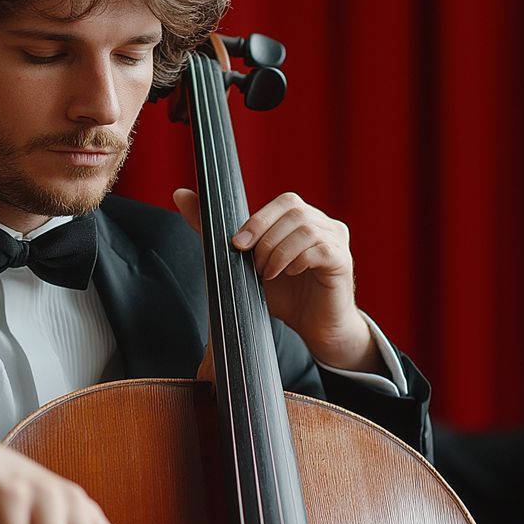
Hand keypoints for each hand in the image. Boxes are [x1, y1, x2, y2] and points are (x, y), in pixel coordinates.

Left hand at [173, 188, 376, 371]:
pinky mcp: (343, 261)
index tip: (238, 245)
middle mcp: (324, 224)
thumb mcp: (243, 263)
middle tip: (254, 266)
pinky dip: (297, 260)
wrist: (315, 329)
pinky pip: (321, 248)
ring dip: (278, 252)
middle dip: (265, 237)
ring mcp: (337, 241)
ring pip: (306, 228)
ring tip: (268, 275)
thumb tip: (180, 194)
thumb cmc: (285, 296)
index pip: (284, 202)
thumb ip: (213, 231)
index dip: (258, 221)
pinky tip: (289, 275)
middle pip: (294, 210)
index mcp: (303, 220)